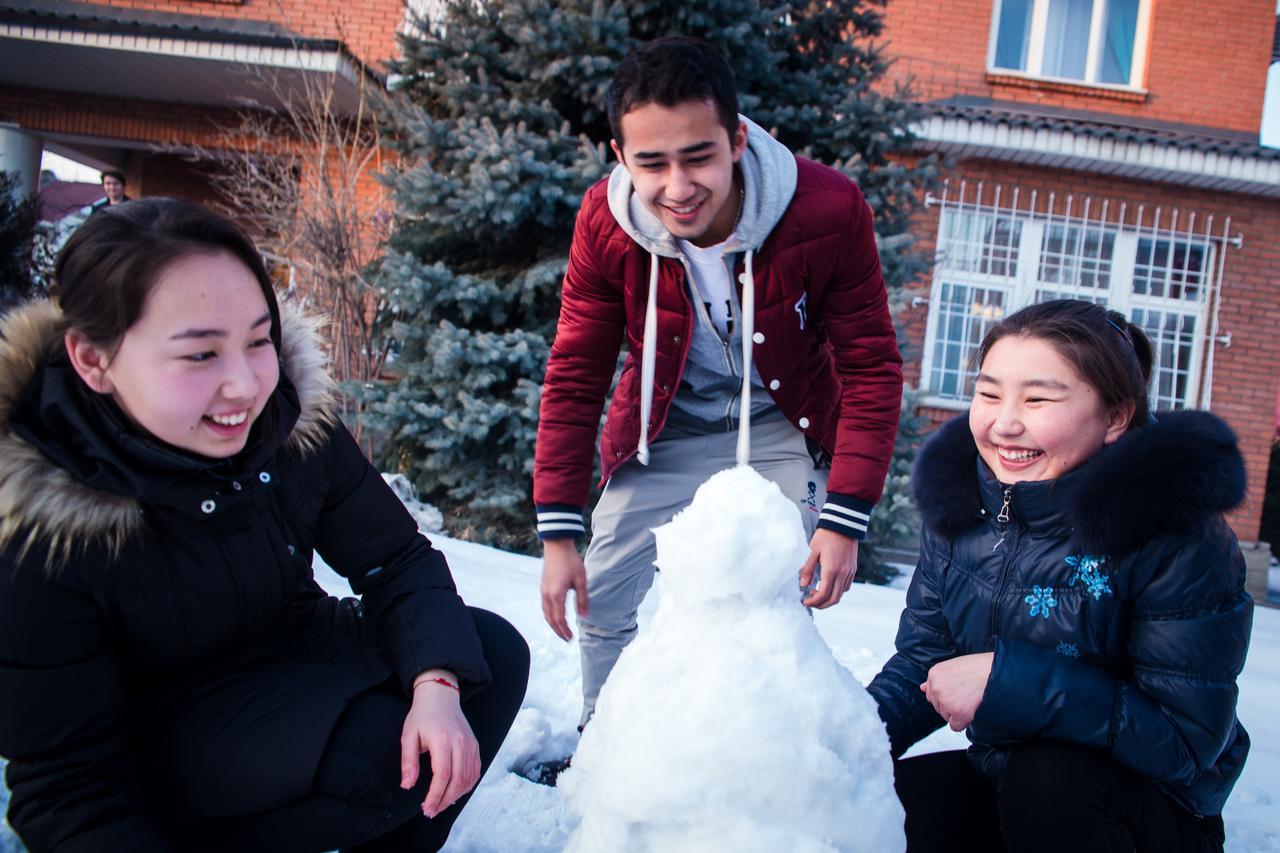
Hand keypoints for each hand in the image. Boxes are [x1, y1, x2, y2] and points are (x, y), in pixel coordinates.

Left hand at [400, 671, 480, 817]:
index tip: (426, 808)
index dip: (435, 795)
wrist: (441, 697)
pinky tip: (455, 792)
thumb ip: (408, 761)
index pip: (443, 775)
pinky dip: (467, 785)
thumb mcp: (408, 735)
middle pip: (458, 780)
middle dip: (445, 800)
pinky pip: (475, 771)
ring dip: (455, 796)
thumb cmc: (422, 716)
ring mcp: (471, 744)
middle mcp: (461, 743)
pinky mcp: (475, 746)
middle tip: (431, 811)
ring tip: (441, 804)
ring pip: (468, 778)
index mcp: (443, 740)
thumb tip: (407, 785)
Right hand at [540, 538, 587, 640]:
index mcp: (557, 595)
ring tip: (562, 632)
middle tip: (567, 640)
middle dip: (558, 631)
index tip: (571, 639)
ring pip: (546, 614)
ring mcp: (543, 592)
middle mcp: (547, 595)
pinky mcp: (543, 588)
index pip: (559, 619)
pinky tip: (556, 617)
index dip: (565, 631)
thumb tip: (584, 616)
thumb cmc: (571, 561)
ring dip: (554, 625)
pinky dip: (550, 617)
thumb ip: (582, 599)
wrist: (557, 546)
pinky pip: (544, 607)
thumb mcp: (581, 580)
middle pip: (551, 620)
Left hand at [799, 529, 857, 608]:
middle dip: (821, 604)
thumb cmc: (826, 536)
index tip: (805, 601)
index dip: (813, 602)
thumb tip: (803, 585)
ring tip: (816, 592)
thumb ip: (807, 569)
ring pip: (841, 594)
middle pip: (834, 599)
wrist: (843, 524)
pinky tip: (827, 584)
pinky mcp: (853, 569)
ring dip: (829, 598)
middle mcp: (843, 573)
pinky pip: (846, 586)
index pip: (823, 594)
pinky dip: (836, 591)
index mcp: (832, 569)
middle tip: (810, 601)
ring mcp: (850, 572)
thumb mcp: (812, 550)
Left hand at [920, 653, 993, 730]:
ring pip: (947, 716)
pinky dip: (964, 722)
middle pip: (938, 706)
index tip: (959, 690)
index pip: (931, 693)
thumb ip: (939, 678)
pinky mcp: (957, 712)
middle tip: (968, 694)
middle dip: (952, 704)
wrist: (999, 671)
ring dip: (959, 712)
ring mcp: (946, 700)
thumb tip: (922, 688)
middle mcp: (936, 687)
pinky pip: (955, 726)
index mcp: (934, 674)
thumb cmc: (981, 667)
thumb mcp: (954, 666)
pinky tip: (973, 709)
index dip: (948, 694)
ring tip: (972, 698)